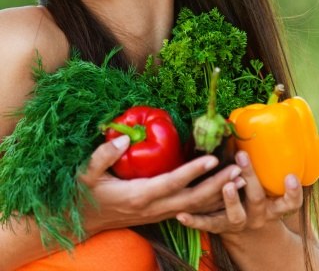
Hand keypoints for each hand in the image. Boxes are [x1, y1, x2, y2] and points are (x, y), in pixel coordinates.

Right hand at [78, 135, 244, 234]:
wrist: (83, 221)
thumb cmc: (85, 194)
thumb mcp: (87, 173)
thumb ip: (104, 155)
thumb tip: (124, 138)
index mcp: (138, 195)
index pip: (171, 183)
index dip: (193, 172)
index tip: (213, 158)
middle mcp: (153, 207)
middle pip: (192, 200)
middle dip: (218, 186)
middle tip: (238, 169)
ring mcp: (159, 213)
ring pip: (195, 208)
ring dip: (219, 194)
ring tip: (239, 178)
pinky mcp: (161, 213)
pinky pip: (190, 210)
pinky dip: (209, 202)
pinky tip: (223, 190)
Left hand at [176, 150, 302, 234]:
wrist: (242, 230)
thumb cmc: (251, 196)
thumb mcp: (261, 184)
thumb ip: (256, 164)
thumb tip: (237, 126)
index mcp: (272, 206)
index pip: (288, 202)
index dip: (292, 193)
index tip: (291, 177)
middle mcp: (256, 216)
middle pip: (257, 199)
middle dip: (251, 177)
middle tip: (243, 157)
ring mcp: (237, 224)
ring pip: (234, 215)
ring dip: (230, 200)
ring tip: (226, 186)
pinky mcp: (217, 227)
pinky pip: (206, 224)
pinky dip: (195, 220)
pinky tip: (182, 215)